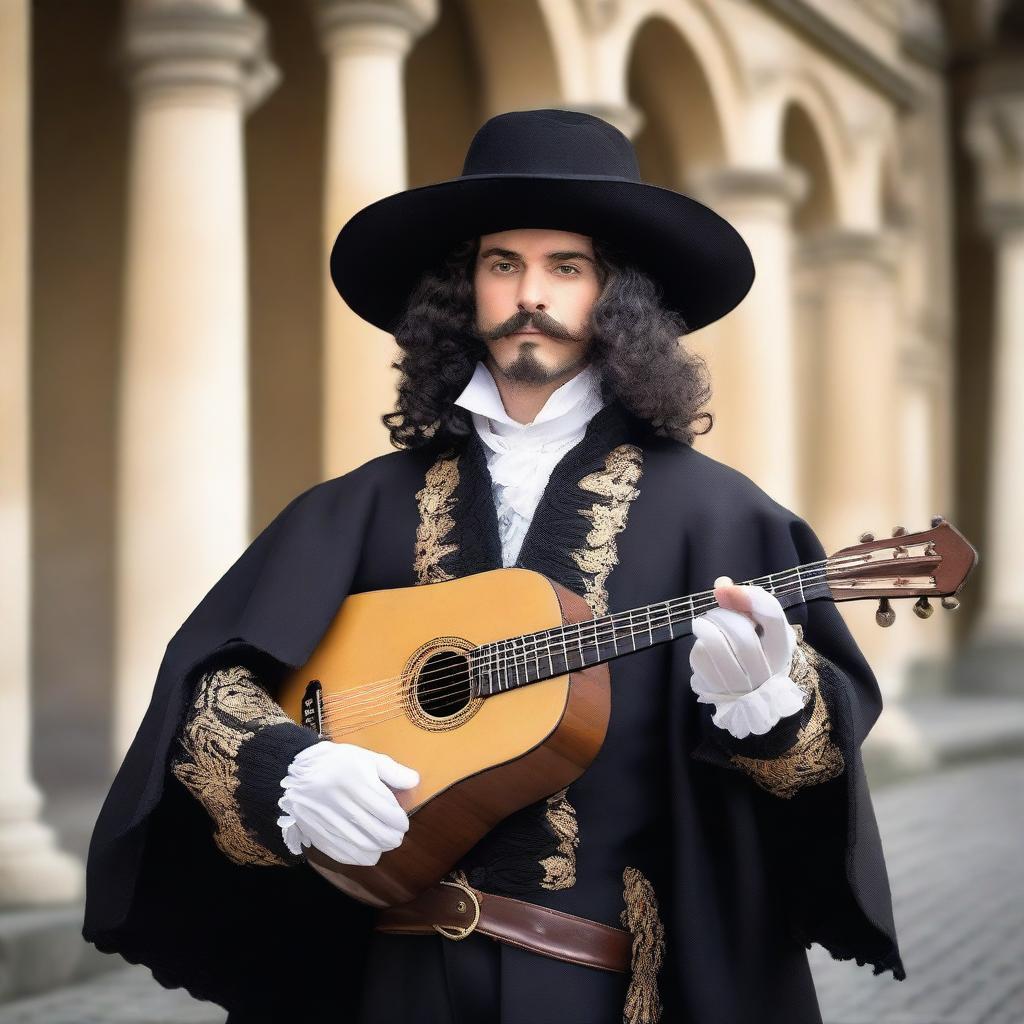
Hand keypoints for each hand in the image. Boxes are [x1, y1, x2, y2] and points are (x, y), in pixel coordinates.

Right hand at [277, 742, 419, 865]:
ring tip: (384, 843)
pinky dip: (360, 856)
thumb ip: (392, 771)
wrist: (293, 772)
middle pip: (376, 831)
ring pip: (362, 846)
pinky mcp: (317, 834)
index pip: (385, 810)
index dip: (399, 821)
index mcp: (353, 780)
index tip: (402, 823)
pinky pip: (344, 854)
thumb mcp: (365, 758)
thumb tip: (415, 782)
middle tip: (397, 835)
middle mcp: (339, 802)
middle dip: (392, 837)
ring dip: (379, 848)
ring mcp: (326, 820)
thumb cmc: (337, 763)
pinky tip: (368, 851)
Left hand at [689, 576, 803, 738]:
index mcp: (782, 649)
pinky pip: (700, 655)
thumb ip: (744, 604)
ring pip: (716, 643)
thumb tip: (721, 584)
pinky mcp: (716, 688)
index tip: (727, 587)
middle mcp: (765, 669)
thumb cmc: (757, 653)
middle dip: (722, 615)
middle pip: (741, 632)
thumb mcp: (760, 628)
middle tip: (717, 612)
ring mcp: (740, 683)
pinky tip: (706, 646)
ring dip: (706, 625)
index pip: (772, 617)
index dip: (750, 597)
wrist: (751, 697)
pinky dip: (700, 643)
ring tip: (706, 624)